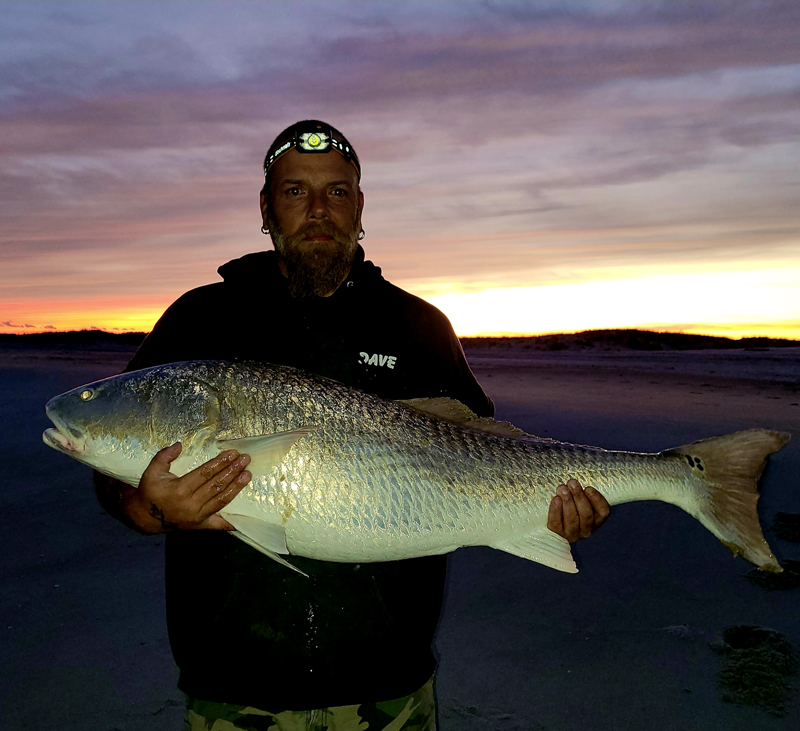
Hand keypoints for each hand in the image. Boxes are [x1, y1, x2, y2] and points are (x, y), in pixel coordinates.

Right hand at [125, 443, 251, 533]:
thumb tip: (178, 444)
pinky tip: (247, 514)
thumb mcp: (151, 472)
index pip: (204, 474)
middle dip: (232, 471)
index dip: (220, 463)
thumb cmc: (150, 491)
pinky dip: (233, 521)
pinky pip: (219, 524)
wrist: (145, 517)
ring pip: (221, 500)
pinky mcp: (201, 525)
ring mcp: (197, 517)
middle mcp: (190, 504)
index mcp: (179, 490)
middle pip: (216, 485)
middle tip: (245, 460)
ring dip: (236, 487)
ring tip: (247, 475)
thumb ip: (163, 457)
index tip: (232, 454)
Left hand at [547, 479, 609, 541]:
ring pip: (572, 519)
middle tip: (572, 483)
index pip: (603, 511)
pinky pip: (557, 523)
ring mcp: (572, 534)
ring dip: (568, 502)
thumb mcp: (579, 498)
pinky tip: (555, 499)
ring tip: (562, 488)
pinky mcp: (557, 534)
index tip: (588, 488)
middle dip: (579, 497)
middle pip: (586, 514)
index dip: (597, 499)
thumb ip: (581, 491)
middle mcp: (586, 529)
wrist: (551, 523)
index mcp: (596, 519)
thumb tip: (577, 480)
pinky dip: (556, 510)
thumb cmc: (569, 504)